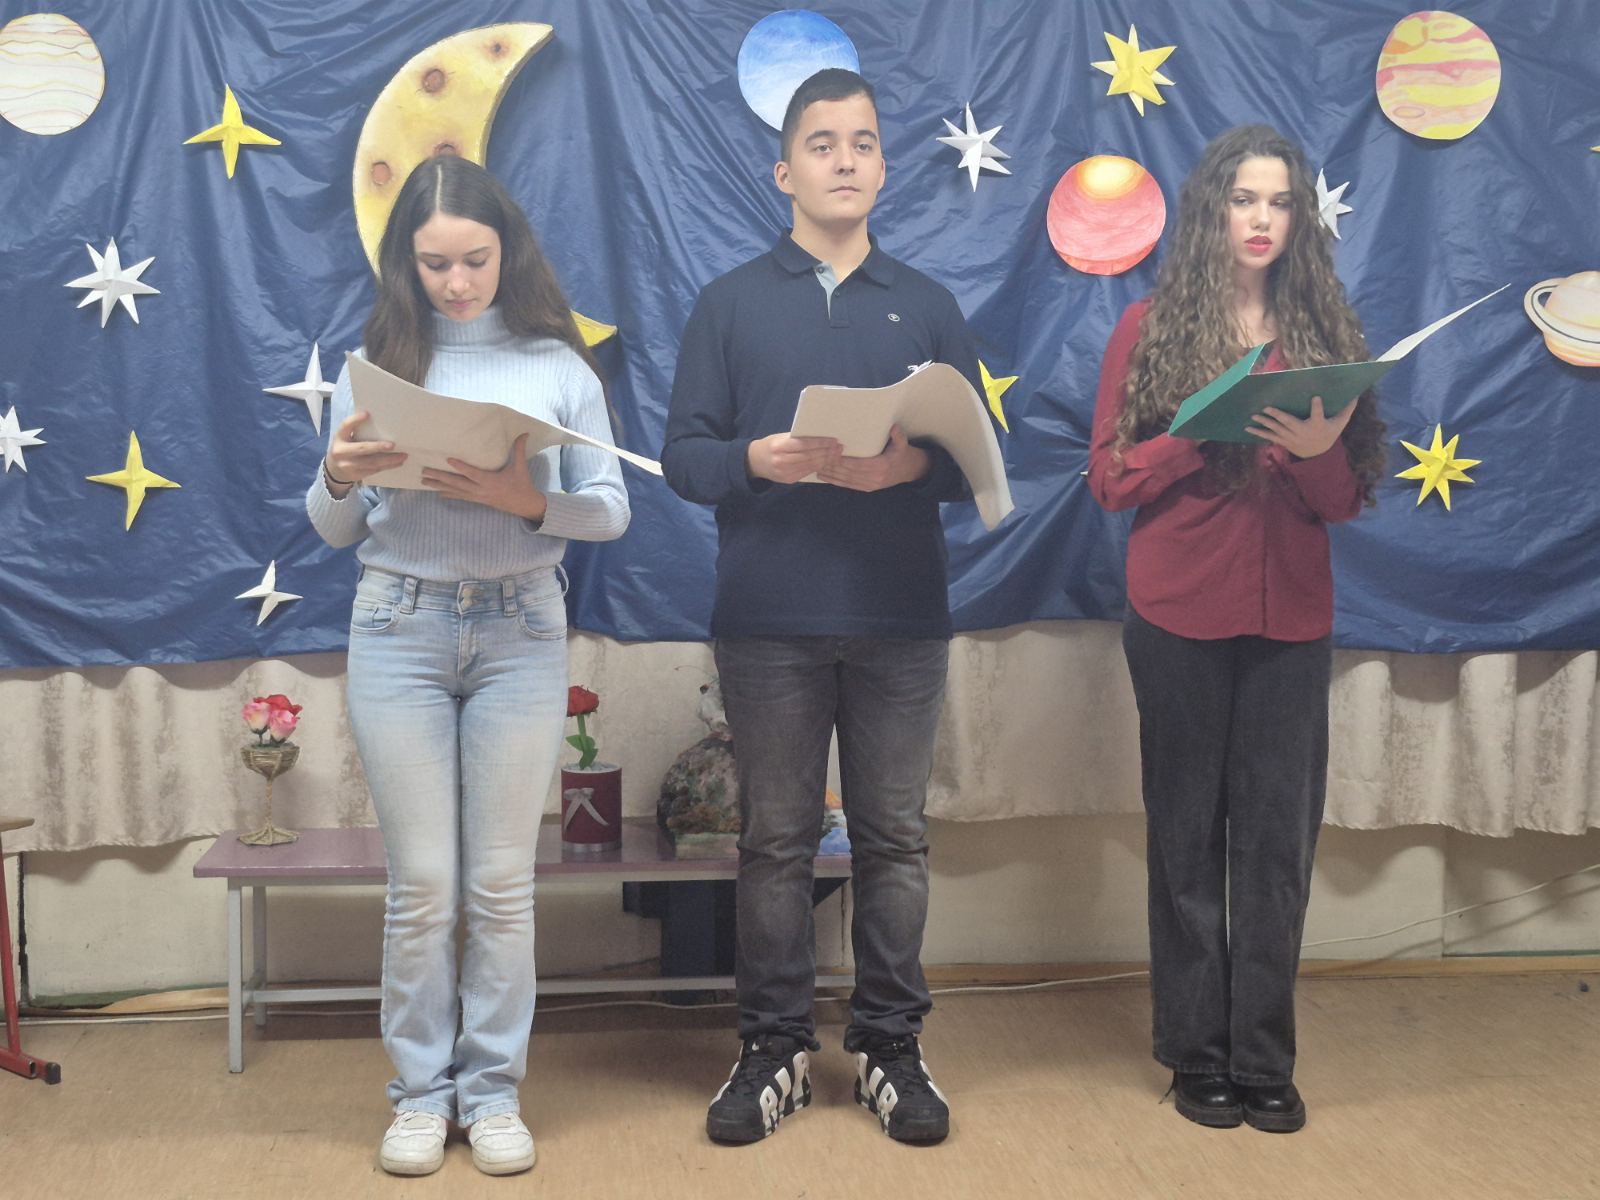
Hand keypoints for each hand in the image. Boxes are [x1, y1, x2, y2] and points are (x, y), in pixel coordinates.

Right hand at [324, 410, 405, 492]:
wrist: (334, 470)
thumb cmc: (346, 448)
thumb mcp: (346, 438)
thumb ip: (357, 431)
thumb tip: (380, 422)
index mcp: (339, 438)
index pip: (345, 426)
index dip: (355, 420)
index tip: (367, 414)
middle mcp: (341, 452)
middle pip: (362, 448)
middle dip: (378, 447)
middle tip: (393, 445)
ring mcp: (348, 465)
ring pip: (372, 462)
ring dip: (389, 459)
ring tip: (403, 456)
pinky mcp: (356, 475)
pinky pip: (374, 470)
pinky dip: (387, 466)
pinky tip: (397, 463)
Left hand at [420, 433, 548, 520]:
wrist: (524, 505)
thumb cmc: (522, 484)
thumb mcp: (521, 467)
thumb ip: (519, 449)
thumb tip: (524, 433)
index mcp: (491, 481)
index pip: (473, 473)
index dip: (461, 467)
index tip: (448, 459)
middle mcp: (481, 490)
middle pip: (457, 483)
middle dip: (440, 477)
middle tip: (425, 471)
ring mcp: (477, 496)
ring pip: (455, 491)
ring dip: (438, 486)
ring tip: (424, 481)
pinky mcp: (477, 500)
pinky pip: (459, 496)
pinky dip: (448, 494)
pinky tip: (437, 492)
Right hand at [747, 433, 842, 483]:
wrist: (754, 462)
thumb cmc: (771, 445)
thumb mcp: (780, 438)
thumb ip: (796, 438)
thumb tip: (819, 435)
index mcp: (779, 447)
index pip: (803, 445)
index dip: (820, 443)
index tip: (833, 440)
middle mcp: (781, 461)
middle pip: (809, 457)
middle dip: (826, 452)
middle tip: (839, 448)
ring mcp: (785, 473)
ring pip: (810, 466)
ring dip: (826, 460)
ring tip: (836, 454)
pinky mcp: (788, 480)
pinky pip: (807, 472)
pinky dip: (818, 467)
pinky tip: (827, 462)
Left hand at [815, 425, 930, 491]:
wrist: (909, 470)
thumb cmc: (902, 454)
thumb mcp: (903, 443)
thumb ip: (898, 436)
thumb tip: (894, 427)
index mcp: (881, 466)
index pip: (859, 464)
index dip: (844, 460)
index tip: (831, 454)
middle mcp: (875, 478)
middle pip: (849, 472)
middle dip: (833, 467)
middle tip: (818, 459)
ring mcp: (870, 485)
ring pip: (846, 480)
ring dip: (831, 475)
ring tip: (816, 467)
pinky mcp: (867, 488)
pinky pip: (848, 485)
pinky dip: (835, 482)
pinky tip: (824, 477)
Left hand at [1248, 396, 1356, 458]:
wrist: (1317, 455)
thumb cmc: (1329, 433)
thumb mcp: (1340, 423)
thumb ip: (1347, 409)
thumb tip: (1357, 394)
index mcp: (1317, 425)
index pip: (1318, 415)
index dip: (1317, 407)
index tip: (1316, 398)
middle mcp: (1302, 432)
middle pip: (1289, 423)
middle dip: (1278, 415)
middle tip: (1267, 408)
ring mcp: (1291, 438)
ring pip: (1276, 429)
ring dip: (1264, 423)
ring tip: (1253, 416)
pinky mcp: (1283, 441)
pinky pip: (1269, 437)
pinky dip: (1258, 433)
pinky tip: (1247, 428)